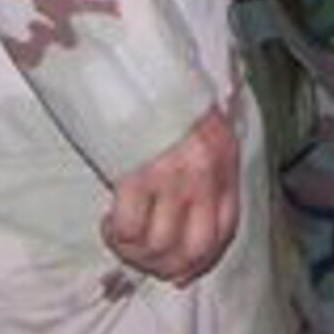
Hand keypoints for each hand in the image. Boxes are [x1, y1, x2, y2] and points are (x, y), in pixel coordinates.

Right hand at [102, 105, 238, 284]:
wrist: (133, 59)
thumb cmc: (162, 96)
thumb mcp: (199, 127)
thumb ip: (203, 169)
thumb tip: (188, 224)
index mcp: (224, 159)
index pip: (224, 229)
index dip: (200, 260)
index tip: (178, 273)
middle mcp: (205, 170)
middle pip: (194, 247)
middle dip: (165, 265)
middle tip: (141, 256)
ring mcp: (174, 172)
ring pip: (160, 245)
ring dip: (134, 251)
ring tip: (120, 233)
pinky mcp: (138, 172)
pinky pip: (129, 228)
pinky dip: (117, 234)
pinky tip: (109, 219)